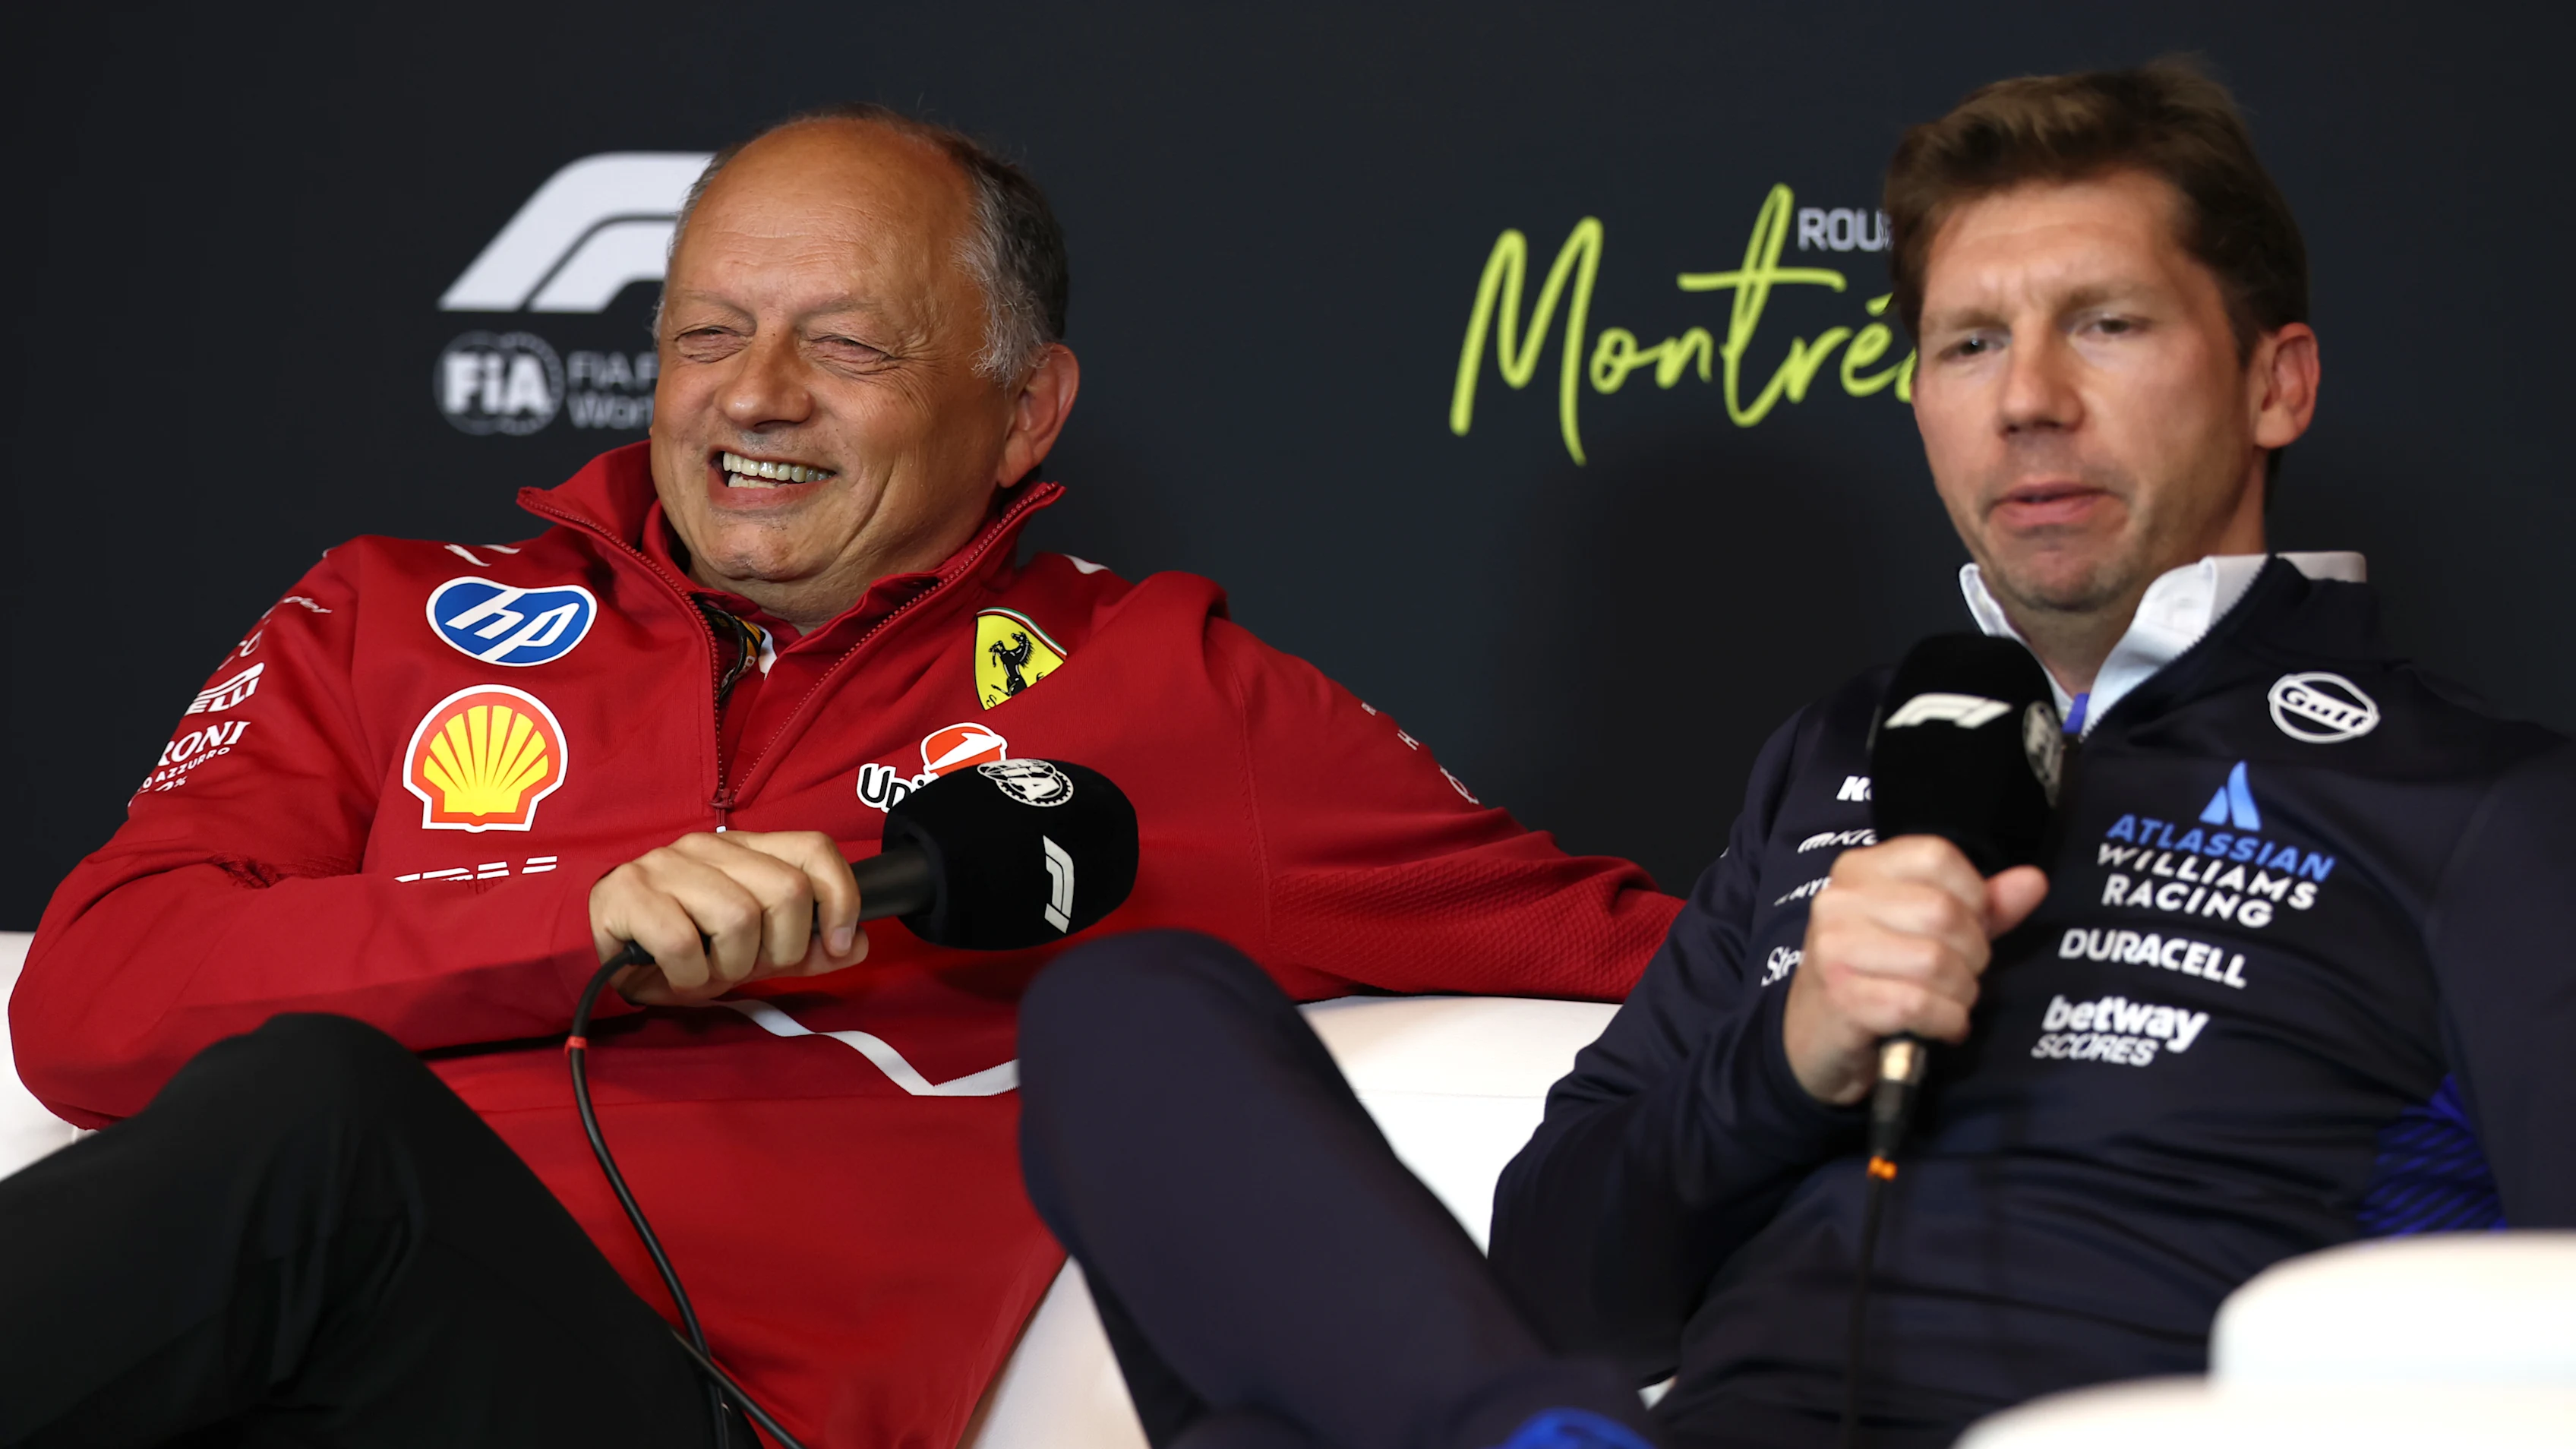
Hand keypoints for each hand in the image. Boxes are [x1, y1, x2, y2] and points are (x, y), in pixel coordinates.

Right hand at [589, 831, 869, 1004]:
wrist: (599, 955)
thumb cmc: (684, 948)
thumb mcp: (753, 950)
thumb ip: (806, 947)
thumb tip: (857, 942)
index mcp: (746, 849)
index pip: (815, 848)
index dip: (840, 898)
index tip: (836, 943)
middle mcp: (709, 846)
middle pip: (786, 891)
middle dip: (780, 949)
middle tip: (748, 966)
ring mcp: (666, 865)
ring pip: (738, 918)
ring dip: (729, 966)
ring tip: (707, 970)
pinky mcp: (628, 894)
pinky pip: (684, 944)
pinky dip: (688, 976)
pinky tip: (676, 974)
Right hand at [1781, 835, 2047, 1105]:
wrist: (1815, 1039)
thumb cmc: (1874, 976)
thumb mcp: (1922, 930)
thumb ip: (1980, 905)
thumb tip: (2033, 882)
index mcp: (1858, 870)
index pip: (1938, 856)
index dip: (1973, 895)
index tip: (1968, 927)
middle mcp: (1839, 901)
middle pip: (1943, 912)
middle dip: (1973, 954)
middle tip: (1962, 975)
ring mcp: (1835, 949)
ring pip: (1935, 962)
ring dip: (1961, 993)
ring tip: (1949, 1002)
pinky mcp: (1842, 998)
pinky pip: (1919, 1005)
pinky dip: (1945, 1022)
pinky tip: (1939, 1026)